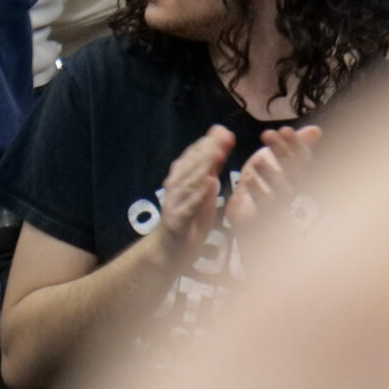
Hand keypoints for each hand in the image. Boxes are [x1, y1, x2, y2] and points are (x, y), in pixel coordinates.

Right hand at [152, 125, 231, 264]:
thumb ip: (205, 190)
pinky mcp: (176, 223)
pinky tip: (207, 184)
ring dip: (201, 165)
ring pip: (187, 182)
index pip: (194, 161)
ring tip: (216, 153)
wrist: (166, 257)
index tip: (223, 131)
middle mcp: (175, 192)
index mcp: (183, 186)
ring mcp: (174, 206)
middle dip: (207, 149)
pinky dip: (197, 195)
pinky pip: (187, 207)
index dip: (207, 145)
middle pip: (190, 166)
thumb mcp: (201, 206)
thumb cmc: (186, 231)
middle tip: (222, 134)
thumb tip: (212, 173)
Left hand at [232, 124, 319, 232]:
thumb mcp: (275, 161)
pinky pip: (262, 208)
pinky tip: (248, 180)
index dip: (296, 145)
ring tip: (258, 159)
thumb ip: (294, 146)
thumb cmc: (264, 187)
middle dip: (283, 152)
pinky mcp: (261, 219)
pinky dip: (257, 193)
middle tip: (269, 134)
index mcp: (294, 176)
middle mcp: (290, 192)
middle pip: (293, 173)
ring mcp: (277, 206)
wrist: (246, 217)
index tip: (285, 130)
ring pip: (281, 192)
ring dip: (270, 173)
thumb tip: (317, 130)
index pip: (303, 160)